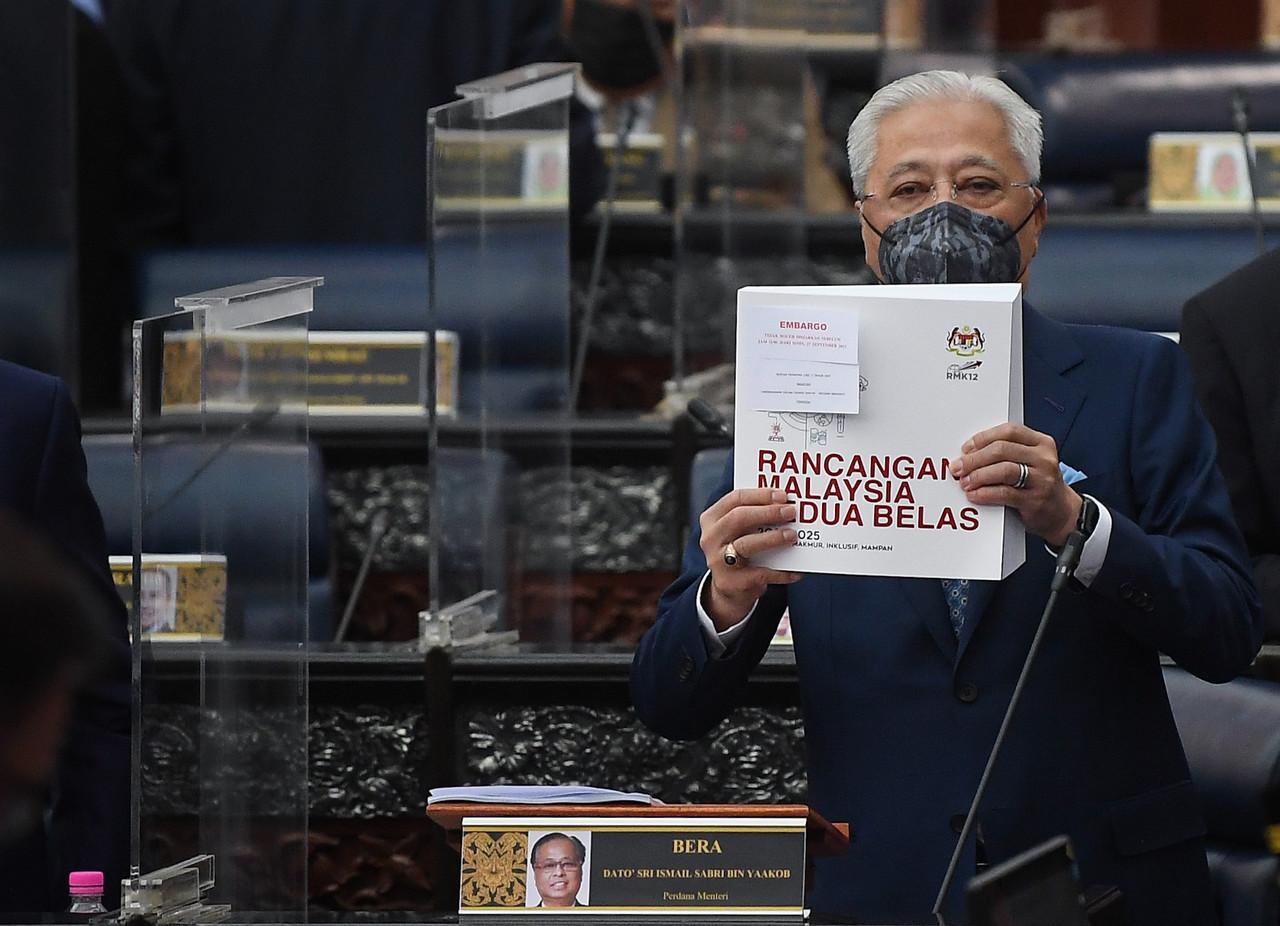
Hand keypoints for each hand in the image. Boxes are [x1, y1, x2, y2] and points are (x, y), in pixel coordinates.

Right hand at [698, 488, 802, 629]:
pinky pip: (760, 574)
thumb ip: (754, 516)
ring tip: (793, 536)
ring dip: (773, 538)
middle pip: (739, 517)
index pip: (735, 499)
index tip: (783, 495)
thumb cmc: (739, 549)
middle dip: (768, 513)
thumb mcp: (738, 531)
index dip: (760, 495)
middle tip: (791, 512)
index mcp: (712, 518)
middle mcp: (710, 538)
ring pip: (746, 544)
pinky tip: (797, 571)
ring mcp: (718, 560)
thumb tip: (786, 504)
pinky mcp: (730, 582)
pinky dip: (781, 572)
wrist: (728, 588)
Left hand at [950, 422, 1081, 547]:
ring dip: (978, 476)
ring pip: (1004, 470)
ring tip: (964, 482)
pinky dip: (985, 493)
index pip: (1009, 431)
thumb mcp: (1030, 461)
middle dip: (974, 459)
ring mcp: (1042, 479)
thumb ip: (1007, 453)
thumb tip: (969, 454)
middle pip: (1002, 450)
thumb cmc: (1039, 484)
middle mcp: (1044, 458)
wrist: (1061, 513)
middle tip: (958, 467)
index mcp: (1041, 443)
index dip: (983, 438)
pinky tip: (974, 495)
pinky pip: (1005, 493)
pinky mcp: (1036, 500)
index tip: (966, 448)